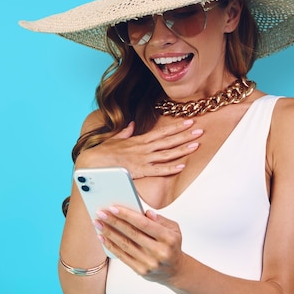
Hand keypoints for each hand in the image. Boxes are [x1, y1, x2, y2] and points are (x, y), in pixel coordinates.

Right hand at [75, 119, 202, 178]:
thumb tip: (131, 125)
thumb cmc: (103, 151)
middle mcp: (144, 148)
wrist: (94, 162)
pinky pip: (159, 170)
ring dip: (183, 149)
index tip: (189, 121)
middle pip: (169, 140)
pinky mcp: (141, 171)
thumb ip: (125, 132)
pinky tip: (183, 165)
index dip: (177, 127)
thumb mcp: (115, 138)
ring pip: (167, 154)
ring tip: (197, 144)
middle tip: (200, 130)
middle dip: (185, 135)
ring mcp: (144, 159)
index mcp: (140, 140)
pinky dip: (171, 168)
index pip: (162, 132)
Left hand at [95, 206, 184, 283]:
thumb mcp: (174, 229)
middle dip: (114, 221)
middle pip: (132, 233)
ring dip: (109, 233)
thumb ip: (161, 219)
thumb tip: (145, 212)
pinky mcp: (141, 270)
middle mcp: (159, 251)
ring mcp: (149, 262)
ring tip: (98, 223)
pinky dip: (111, 246)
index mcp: (168, 238)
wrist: (175, 271)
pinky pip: (123, 256)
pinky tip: (103, 238)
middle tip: (101, 213)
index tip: (113, 208)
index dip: (127, 215)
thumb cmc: (172, 246)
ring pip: (125, 245)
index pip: (144, 224)